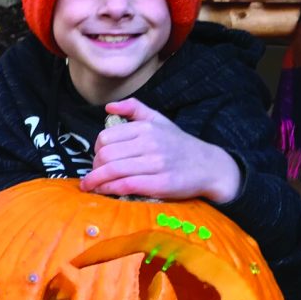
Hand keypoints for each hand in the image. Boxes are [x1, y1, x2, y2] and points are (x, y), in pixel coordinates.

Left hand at [80, 99, 241, 202]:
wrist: (210, 166)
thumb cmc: (180, 144)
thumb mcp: (159, 120)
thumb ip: (134, 108)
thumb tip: (109, 107)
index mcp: (146, 127)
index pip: (106, 137)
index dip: (96, 150)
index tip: (97, 159)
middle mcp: (150, 143)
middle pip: (106, 155)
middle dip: (94, 168)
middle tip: (93, 175)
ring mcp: (156, 164)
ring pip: (113, 170)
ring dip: (95, 181)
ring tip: (90, 186)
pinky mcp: (161, 184)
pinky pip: (126, 185)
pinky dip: (110, 189)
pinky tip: (104, 191)